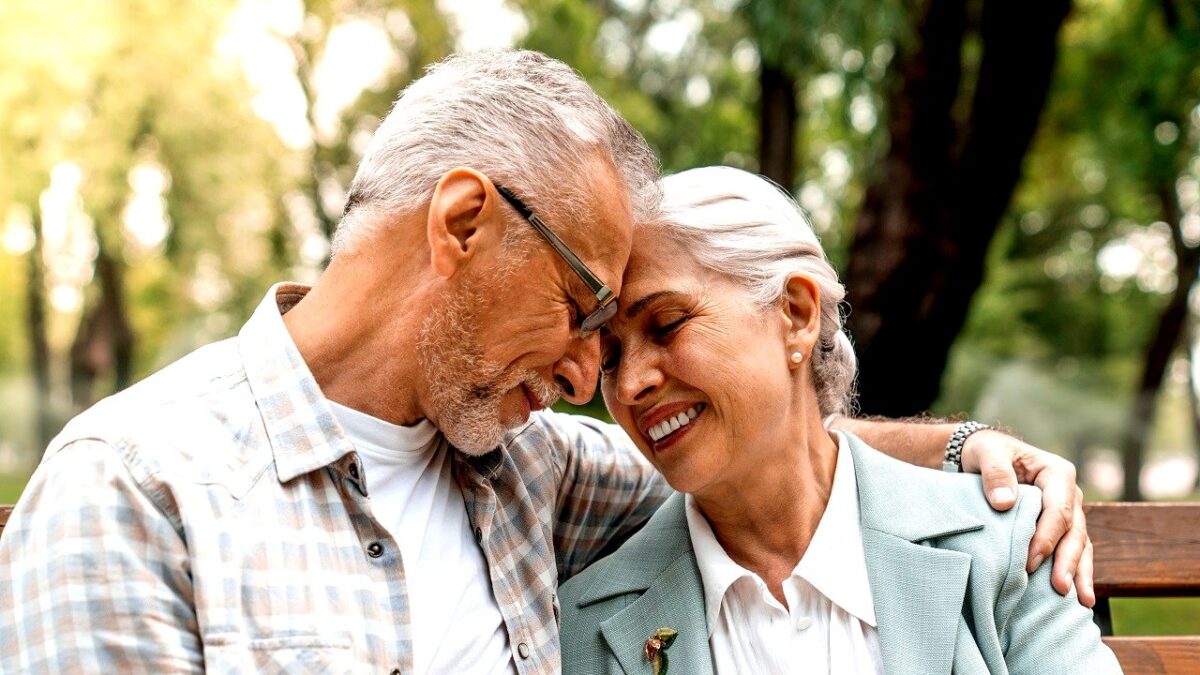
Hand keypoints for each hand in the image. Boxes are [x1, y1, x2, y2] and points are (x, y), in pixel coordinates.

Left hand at [959, 430, 1093, 606]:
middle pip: (1074, 531)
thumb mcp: (986, 453)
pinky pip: (1073, 551)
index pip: (1058, 510)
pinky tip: (1078, 597)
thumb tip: (1004, 503)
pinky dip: (1076, 572)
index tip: (1030, 562)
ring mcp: (1067, 512)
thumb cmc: (985, 452)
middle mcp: (1068, 494)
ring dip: (1078, 572)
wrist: (981, 455)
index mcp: (1056, 473)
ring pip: (1079, 545)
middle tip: (1059, 588)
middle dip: (1067, 561)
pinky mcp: (1059, 527)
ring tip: (1080, 600)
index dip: (1046, 537)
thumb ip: (996, 473)